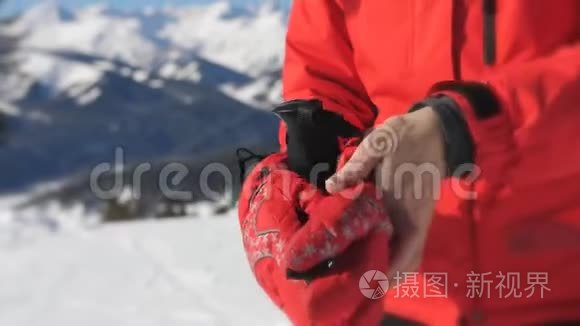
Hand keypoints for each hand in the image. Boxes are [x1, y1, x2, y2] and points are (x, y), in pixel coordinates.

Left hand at [325, 107, 445, 282]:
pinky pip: (409, 244)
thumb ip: (357, 165)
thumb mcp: (379, 142)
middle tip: (354, 281)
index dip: (384, 270)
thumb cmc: (405, 136)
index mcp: (403, 204)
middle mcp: (413, 218)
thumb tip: (332, 185)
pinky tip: (371, 252)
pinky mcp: (418, 215)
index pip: (400, 250)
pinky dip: (394, 255)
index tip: (362, 280)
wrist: (436, 130)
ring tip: (361, 272)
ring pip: (409, 256)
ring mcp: (418, 218)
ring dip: (390, 268)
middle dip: (385, 277)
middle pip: (406, 261)